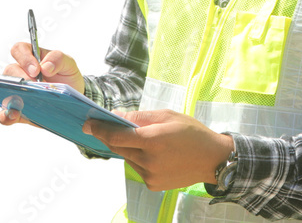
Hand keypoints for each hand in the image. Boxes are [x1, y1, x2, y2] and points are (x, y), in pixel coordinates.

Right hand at [0, 42, 83, 125]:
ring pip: (4, 91)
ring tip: (22, 102)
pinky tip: (13, 116)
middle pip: (10, 70)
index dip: (24, 58)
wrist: (72, 99)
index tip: (36, 70)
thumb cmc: (66, 76)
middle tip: (34, 86)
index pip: (19, 49)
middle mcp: (20, 73)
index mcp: (31, 57)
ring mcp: (17, 91)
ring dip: (11, 96)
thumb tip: (45, 67)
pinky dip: (6, 115)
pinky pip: (5, 113)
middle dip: (21, 78)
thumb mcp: (68, 64)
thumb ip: (58, 59)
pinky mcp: (18, 110)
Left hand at [83, 109, 234, 191]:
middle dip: (113, 136)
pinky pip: (137, 168)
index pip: (116, 136)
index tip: (87, 123)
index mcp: (153, 140)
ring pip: (127, 158)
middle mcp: (149, 160)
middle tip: (109, 125)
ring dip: (129, 147)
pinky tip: (155, 154)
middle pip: (119, 147)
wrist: (213, 160)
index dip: (99, 129)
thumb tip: (116, 116)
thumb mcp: (167, 116)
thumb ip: (139, 117)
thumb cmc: (192, 133)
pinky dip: (139, 159)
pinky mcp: (153, 185)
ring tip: (146, 140)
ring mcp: (150, 175)